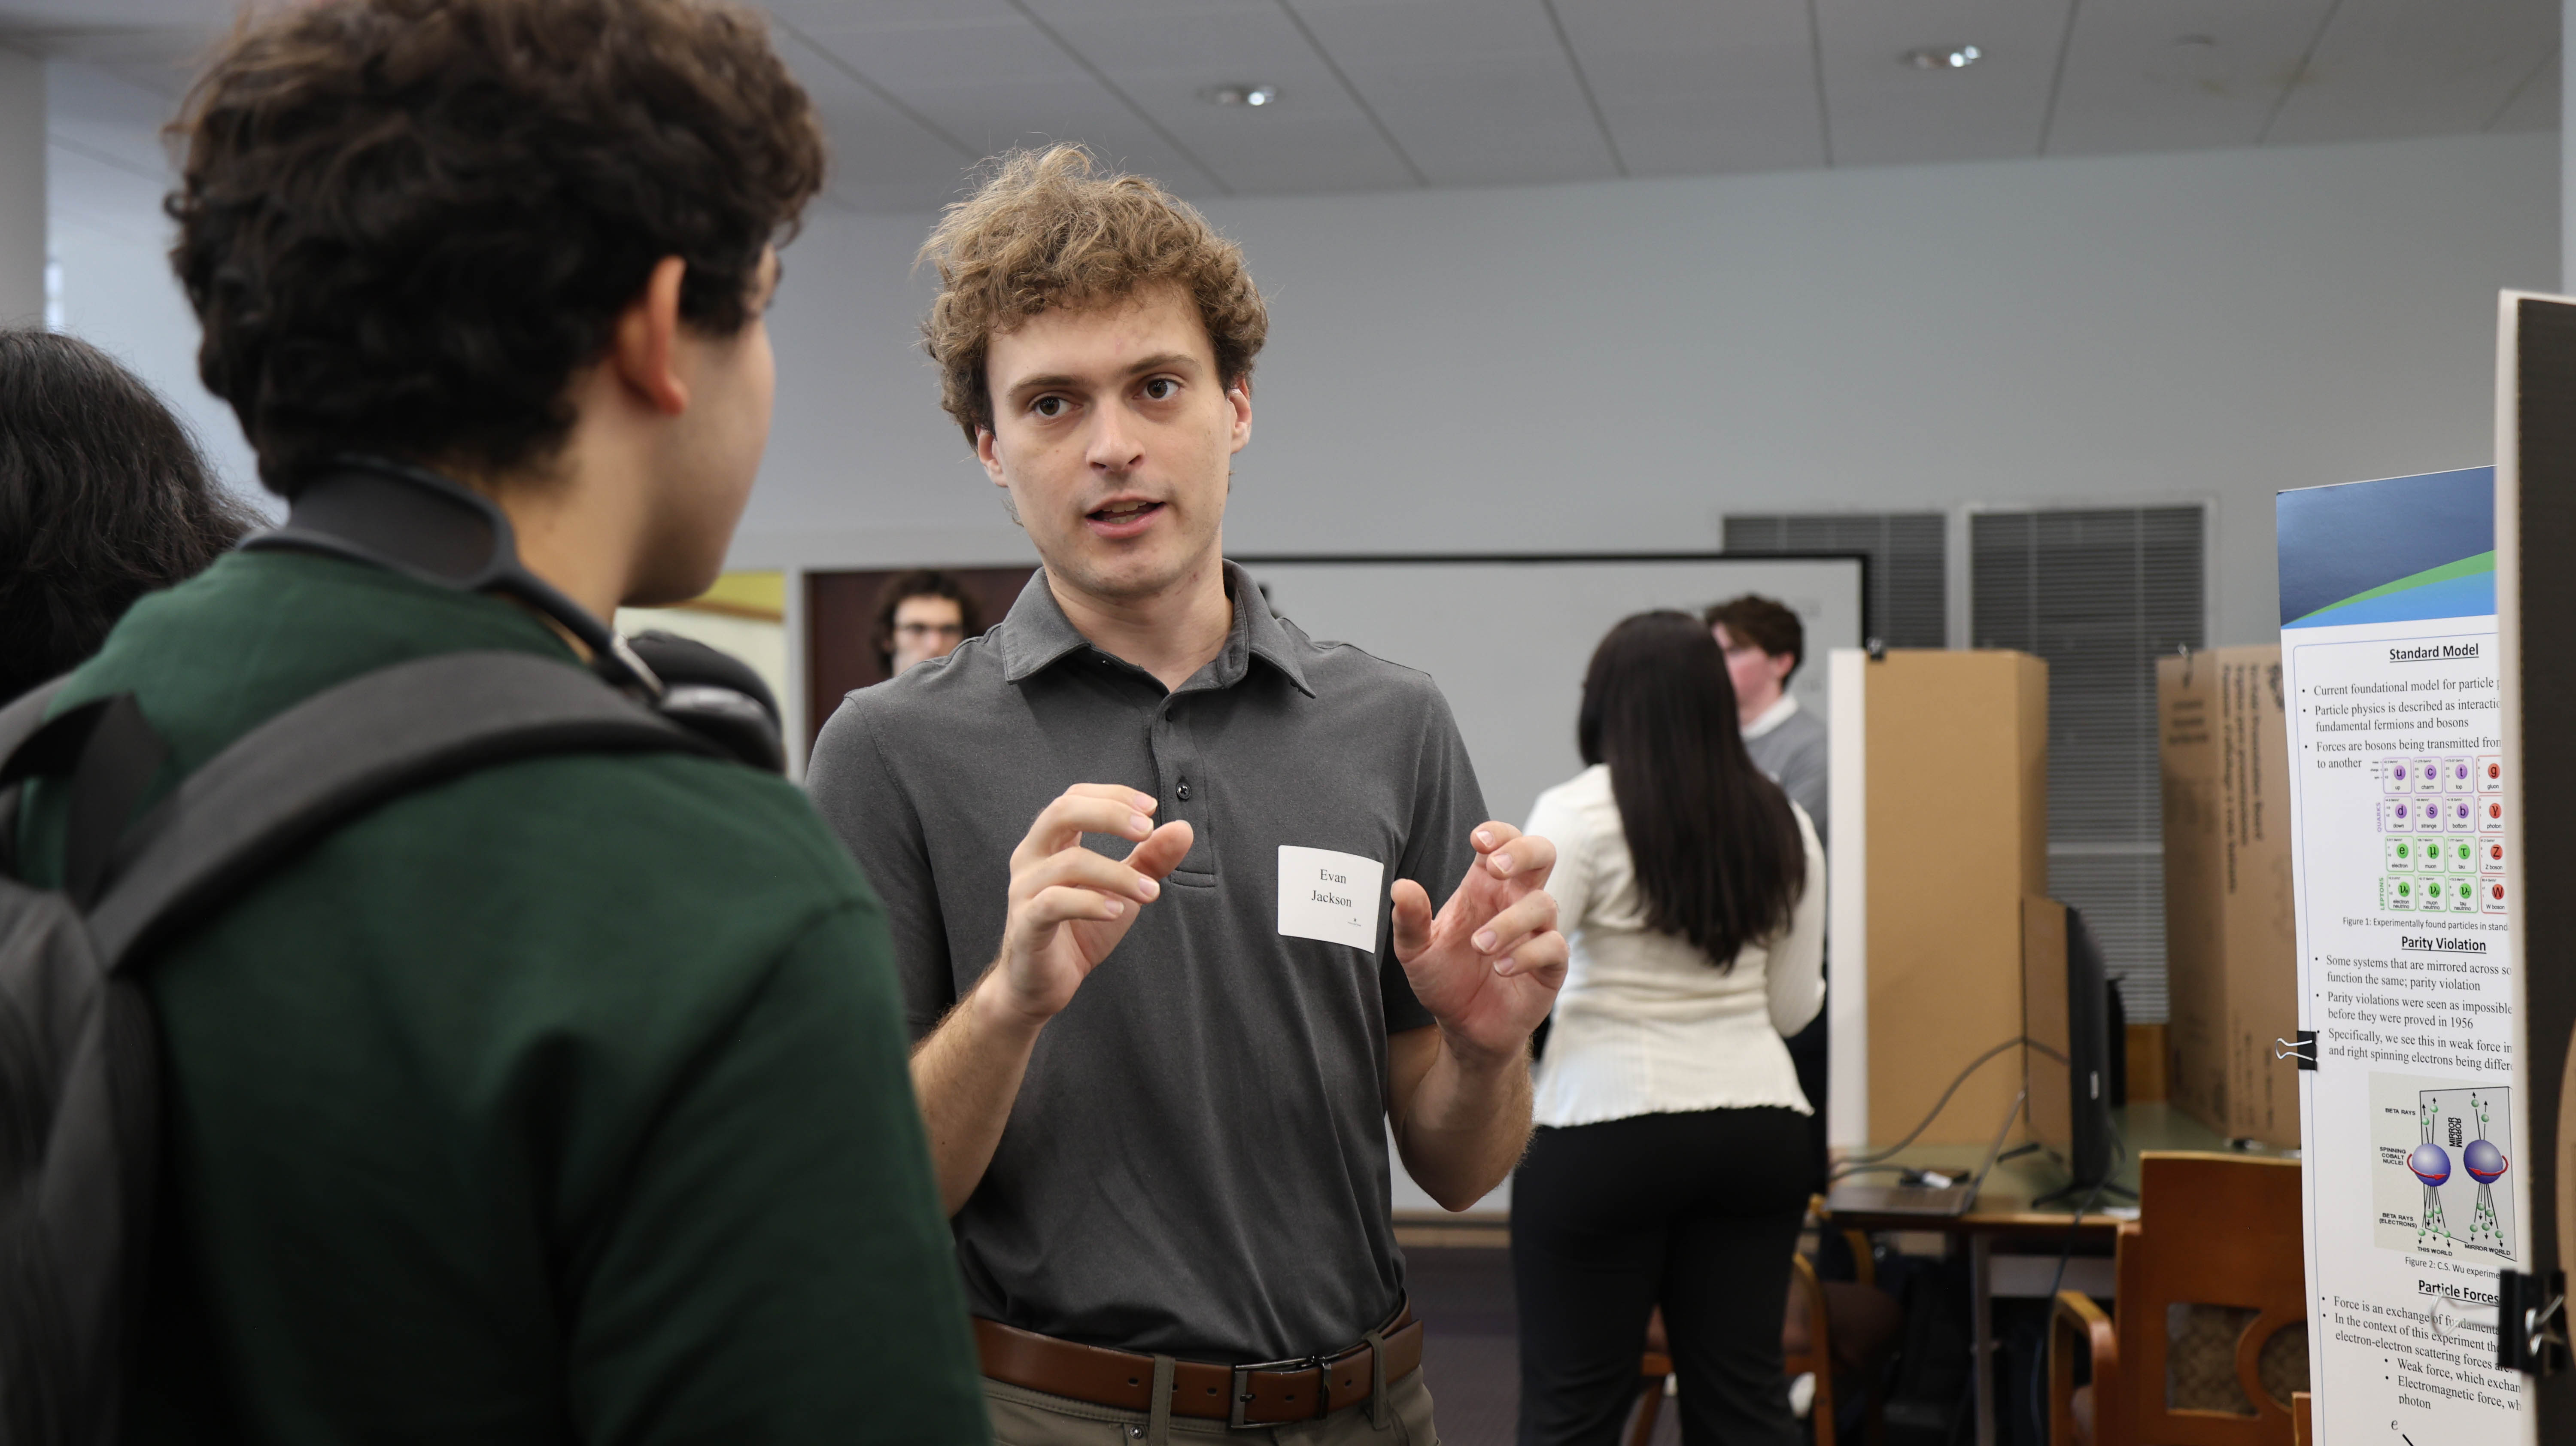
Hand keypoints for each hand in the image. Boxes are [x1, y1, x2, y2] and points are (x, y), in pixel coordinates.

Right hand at [981, 784, 1193, 1029]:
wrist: (1040, 985)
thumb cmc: (1078, 930)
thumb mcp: (1120, 890)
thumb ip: (1148, 859)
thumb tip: (1183, 829)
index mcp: (1050, 843)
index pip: (1075, 797)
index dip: (1113, 795)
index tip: (1152, 808)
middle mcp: (1030, 858)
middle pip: (1062, 812)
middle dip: (1110, 814)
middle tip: (1147, 830)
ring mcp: (1023, 890)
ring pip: (1070, 862)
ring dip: (1118, 873)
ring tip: (1151, 891)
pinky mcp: (1025, 924)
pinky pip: (1054, 903)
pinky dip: (1091, 902)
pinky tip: (1117, 911)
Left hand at [1390, 823, 1566, 1065]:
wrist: (1463, 1027)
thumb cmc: (1443, 980)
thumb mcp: (1416, 952)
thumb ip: (1409, 920)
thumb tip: (1400, 887)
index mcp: (1485, 887)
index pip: (1504, 842)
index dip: (1498, 833)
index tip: (1478, 840)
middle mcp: (1515, 902)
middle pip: (1543, 854)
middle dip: (1524, 852)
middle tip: (1497, 868)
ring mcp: (1538, 932)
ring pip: (1544, 904)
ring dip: (1510, 921)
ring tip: (1480, 945)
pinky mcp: (1551, 965)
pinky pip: (1553, 946)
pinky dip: (1527, 953)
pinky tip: (1502, 967)